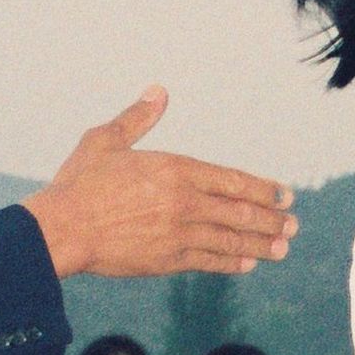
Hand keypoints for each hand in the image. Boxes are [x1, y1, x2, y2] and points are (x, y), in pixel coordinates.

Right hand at [22, 88, 298, 279]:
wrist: (62, 229)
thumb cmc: (80, 183)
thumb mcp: (106, 140)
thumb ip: (138, 118)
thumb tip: (158, 91)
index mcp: (175, 170)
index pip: (233, 181)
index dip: (264, 189)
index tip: (285, 195)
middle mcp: (185, 203)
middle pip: (241, 213)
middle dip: (272, 220)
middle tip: (292, 225)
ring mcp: (178, 235)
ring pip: (231, 240)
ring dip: (261, 244)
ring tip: (282, 248)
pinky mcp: (167, 261)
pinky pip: (209, 262)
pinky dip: (231, 262)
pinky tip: (246, 263)